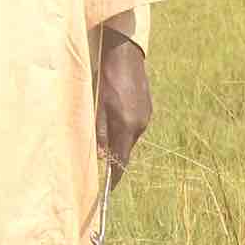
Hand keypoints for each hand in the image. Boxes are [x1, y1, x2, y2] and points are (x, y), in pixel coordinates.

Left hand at [95, 31, 151, 181]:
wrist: (124, 55)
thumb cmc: (106, 79)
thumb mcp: (97, 106)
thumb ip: (100, 132)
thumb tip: (103, 156)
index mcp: (128, 126)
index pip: (122, 160)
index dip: (116, 176)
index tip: (109, 190)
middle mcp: (140, 124)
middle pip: (125, 149)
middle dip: (113, 156)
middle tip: (99, 160)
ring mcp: (146, 116)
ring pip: (129, 136)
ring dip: (117, 139)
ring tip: (103, 135)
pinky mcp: (147, 108)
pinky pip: (134, 125)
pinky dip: (123, 127)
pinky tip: (112, 117)